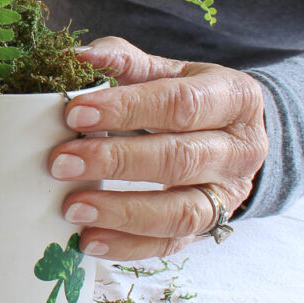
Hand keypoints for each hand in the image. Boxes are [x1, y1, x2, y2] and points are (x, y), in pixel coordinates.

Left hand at [50, 37, 268, 260]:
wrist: (233, 134)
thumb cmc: (189, 96)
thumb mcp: (167, 71)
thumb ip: (124, 61)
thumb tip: (75, 57)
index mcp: (234, 97)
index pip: (180, 104)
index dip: (127, 110)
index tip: (75, 114)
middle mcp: (241, 150)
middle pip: (179, 159)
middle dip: (116, 162)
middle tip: (61, 162)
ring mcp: (230, 195)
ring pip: (180, 211)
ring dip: (121, 211)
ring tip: (72, 207)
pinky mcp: (211, 227)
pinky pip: (171, 244)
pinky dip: (128, 246)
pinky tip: (90, 239)